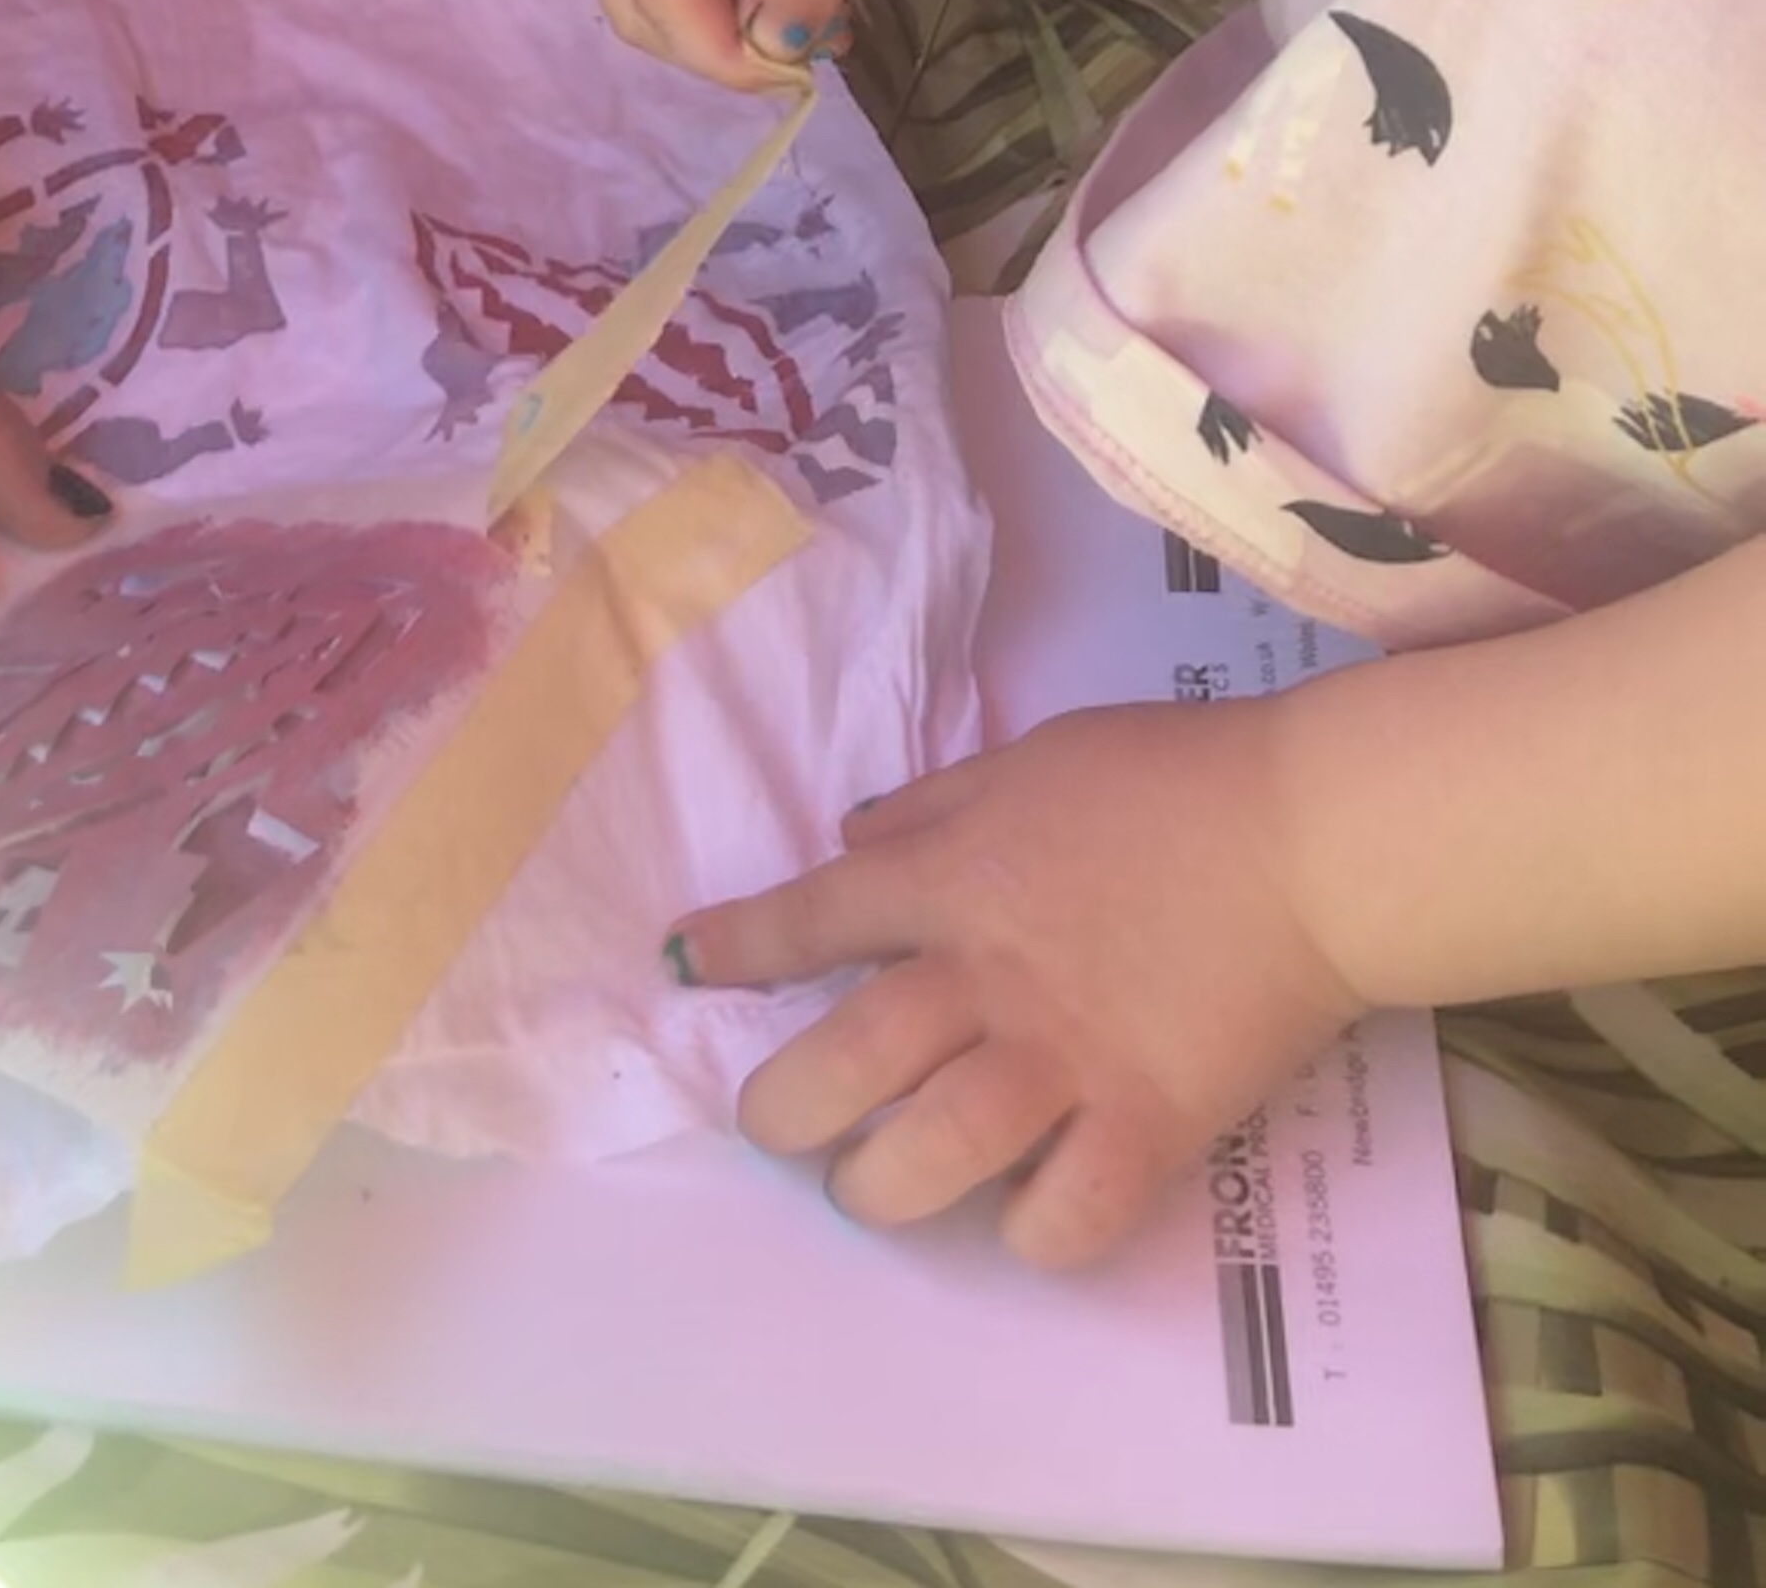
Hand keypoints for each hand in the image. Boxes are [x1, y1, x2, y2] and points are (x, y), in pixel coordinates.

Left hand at [670, 704, 1364, 1265]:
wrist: (1307, 835)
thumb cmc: (1170, 779)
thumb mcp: (1033, 760)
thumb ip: (935, 804)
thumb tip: (850, 835)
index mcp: (954, 879)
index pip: (814, 917)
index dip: (739, 945)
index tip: (686, 966)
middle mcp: (987, 976)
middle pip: (848, 1060)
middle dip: (785, 1107)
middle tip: (776, 1125)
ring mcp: (1064, 1057)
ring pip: (935, 1152)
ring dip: (881, 1186)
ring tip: (871, 1189)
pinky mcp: (1147, 1122)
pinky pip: (1068, 1212)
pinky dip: (1031, 1233)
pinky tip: (1018, 1224)